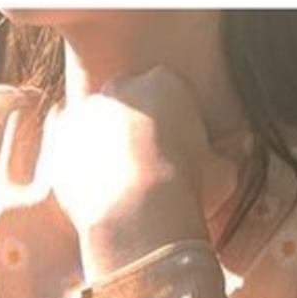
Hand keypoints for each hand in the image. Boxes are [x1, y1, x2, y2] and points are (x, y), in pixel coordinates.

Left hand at [45, 67, 236, 276]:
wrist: (136, 215)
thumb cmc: (186, 191)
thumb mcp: (223, 173)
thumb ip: (224, 157)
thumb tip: (237, 153)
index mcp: (165, 83)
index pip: (168, 90)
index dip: (173, 121)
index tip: (176, 150)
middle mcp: (121, 88)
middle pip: (127, 101)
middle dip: (133, 126)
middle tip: (144, 165)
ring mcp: (86, 111)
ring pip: (95, 123)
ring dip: (103, 145)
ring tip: (118, 186)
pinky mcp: (59, 139)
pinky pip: (67, 146)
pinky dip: (77, 163)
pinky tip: (96, 191)